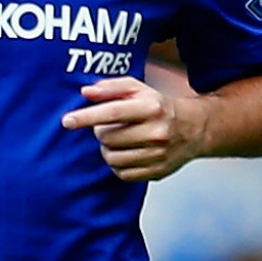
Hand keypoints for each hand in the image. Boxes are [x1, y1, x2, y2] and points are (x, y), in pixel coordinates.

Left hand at [61, 77, 206, 182]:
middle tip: (109, 126)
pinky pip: (122, 173)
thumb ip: (111, 87)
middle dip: (100, 131)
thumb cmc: (159, 107)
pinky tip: (126, 152)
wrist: (194, 129)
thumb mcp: (139, 89)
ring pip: (112, 157)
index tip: (67, 121)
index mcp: (151, 107)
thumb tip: (86, 92)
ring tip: (118, 139)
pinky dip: (117, 163)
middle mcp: (156, 132)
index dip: (86, 117)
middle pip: (107, 137)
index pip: (111, 113)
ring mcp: (158, 155)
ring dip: (107, 148)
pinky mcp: (157, 172)